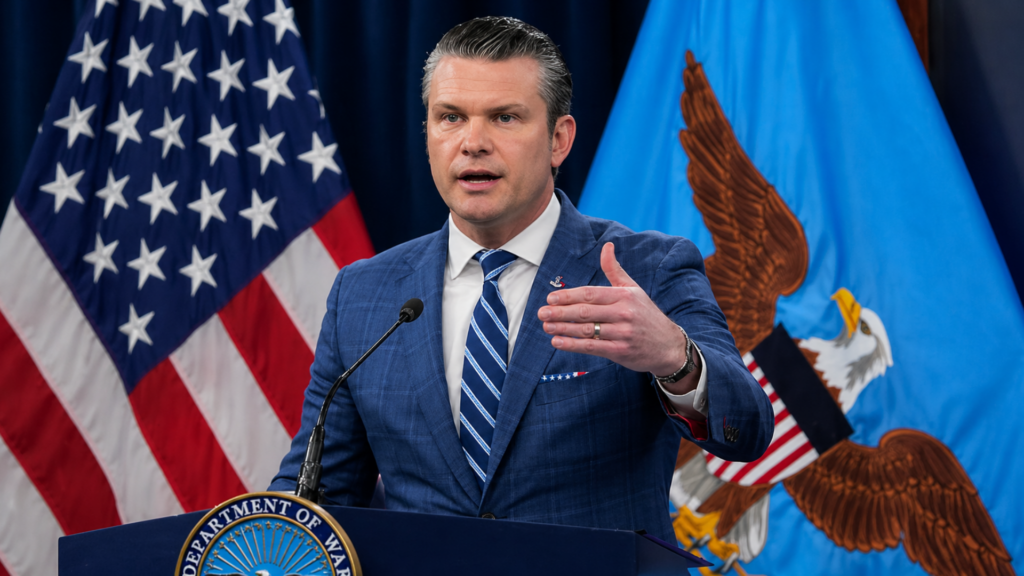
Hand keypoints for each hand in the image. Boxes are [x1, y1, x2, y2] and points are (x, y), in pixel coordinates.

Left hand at [538, 242, 690, 378]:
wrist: (669, 345)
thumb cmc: (646, 315)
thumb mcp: (633, 289)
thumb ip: (615, 270)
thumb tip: (607, 246)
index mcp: (624, 296)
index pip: (591, 293)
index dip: (569, 296)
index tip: (551, 299)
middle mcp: (623, 313)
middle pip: (586, 311)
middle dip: (560, 312)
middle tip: (541, 313)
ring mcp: (622, 333)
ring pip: (587, 330)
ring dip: (563, 328)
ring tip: (546, 326)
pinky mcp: (620, 351)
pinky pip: (592, 347)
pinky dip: (572, 345)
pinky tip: (557, 342)